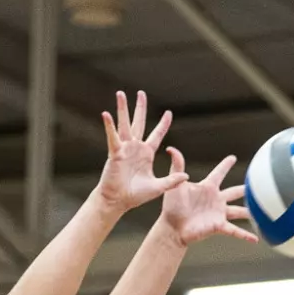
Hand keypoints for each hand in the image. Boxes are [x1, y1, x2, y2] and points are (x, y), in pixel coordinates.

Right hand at [91, 91, 187, 213]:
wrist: (119, 201)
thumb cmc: (136, 195)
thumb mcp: (158, 187)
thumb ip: (172, 181)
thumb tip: (187, 176)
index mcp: (147, 154)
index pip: (157, 135)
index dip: (163, 124)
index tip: (169, 112)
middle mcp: (136, 148)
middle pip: (139, 123)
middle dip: (140, 108)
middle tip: (141, 93)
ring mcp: (124, 149)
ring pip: (125, 125)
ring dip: (122, 109)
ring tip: (121, 94)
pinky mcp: (115, 153)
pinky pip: (113, 137)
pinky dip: (109, 126)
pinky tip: (106, 114)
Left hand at [155, 152, 256, 247]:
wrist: (171, 227)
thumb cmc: (172, 206)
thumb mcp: (176, 185)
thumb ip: (177, 166)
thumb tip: (172, 148)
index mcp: (207, 188)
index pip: (219, 173)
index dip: (225, 165)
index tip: (232, 158)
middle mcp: (216, 200)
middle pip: (235, 192)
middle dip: (246, 189)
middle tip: (258, 185)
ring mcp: (218, 213)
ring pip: (239, 211)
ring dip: (250, 212)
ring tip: (262, 213)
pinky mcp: (218, 226)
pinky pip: (235, 231)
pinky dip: (245, 235)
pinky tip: (255, 239)